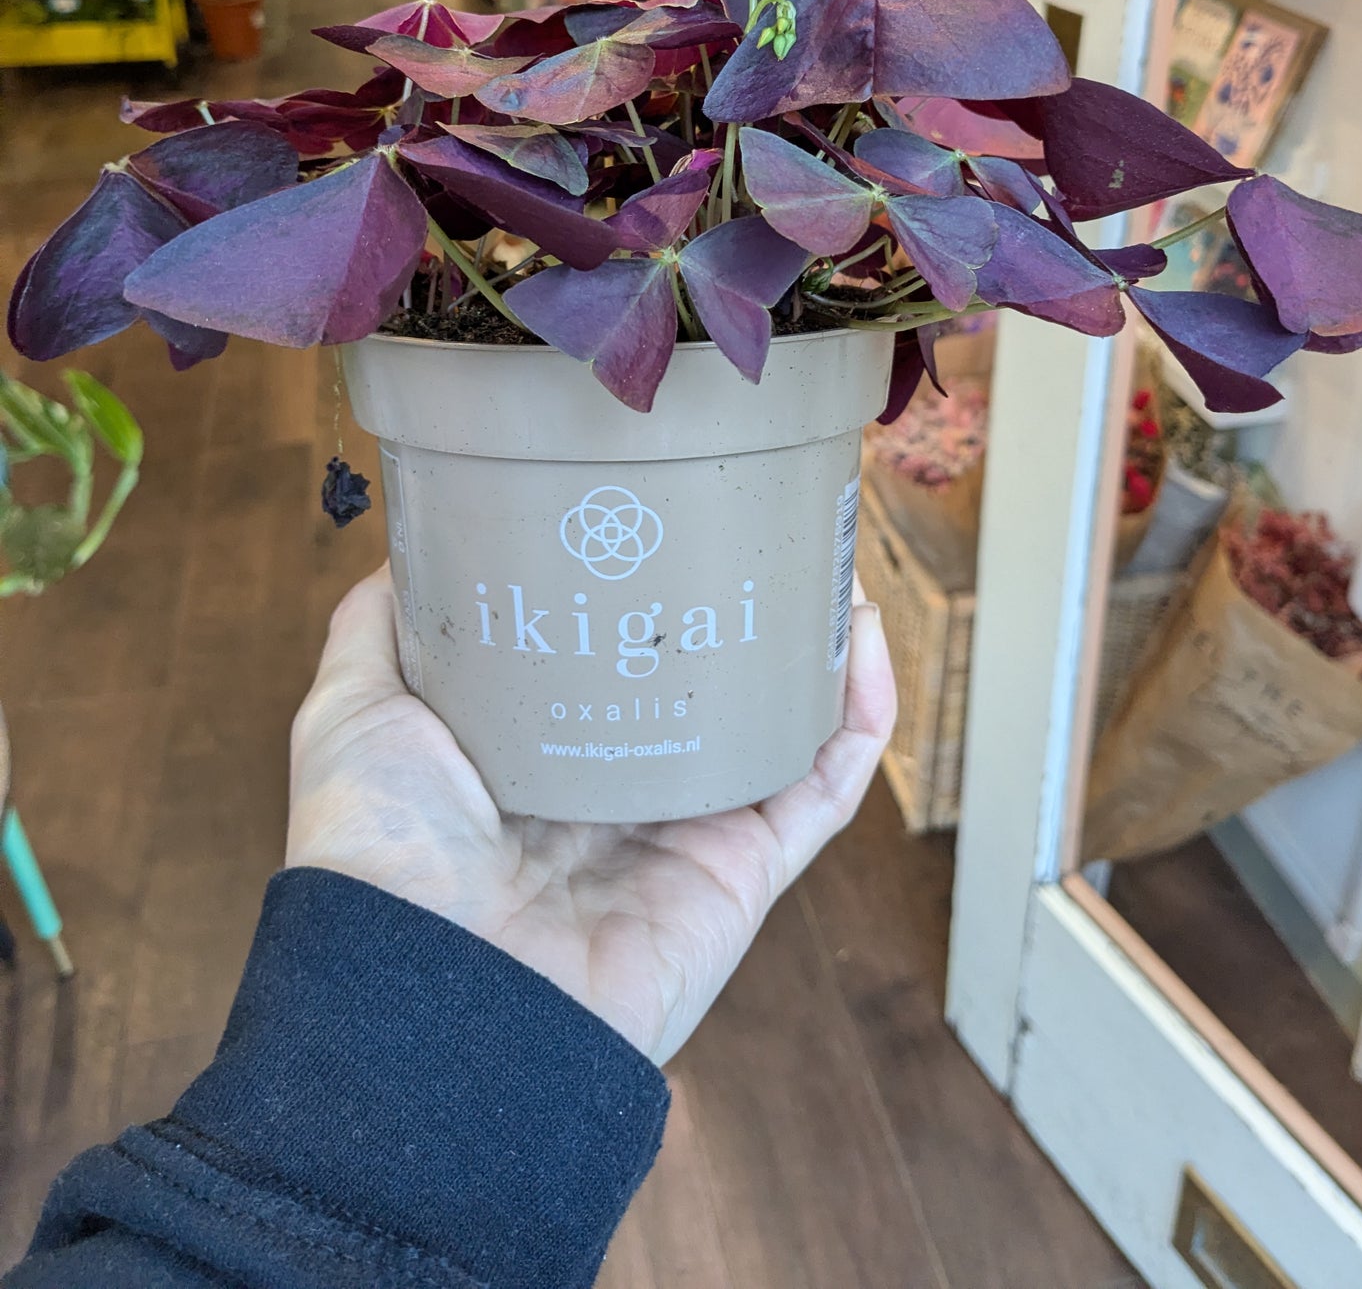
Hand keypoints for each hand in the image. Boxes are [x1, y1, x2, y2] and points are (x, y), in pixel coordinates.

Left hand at [288, 566, 894, 1065]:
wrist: (427, 990)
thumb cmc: (380, 850)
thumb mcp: (353, 712)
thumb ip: (381, 628)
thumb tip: (419, 544)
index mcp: (540, 757)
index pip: (610, 663)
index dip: (645, 594)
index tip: (671, 514)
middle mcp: (619, 794)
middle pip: (705, 689)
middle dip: (742, 610)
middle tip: (768, 526)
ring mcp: (690, 833)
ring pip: (780, 727)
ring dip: (818, 647)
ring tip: (831, 563)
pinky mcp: (745, 872)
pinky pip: (826, 785)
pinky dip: (859, 712)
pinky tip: (863, 633)